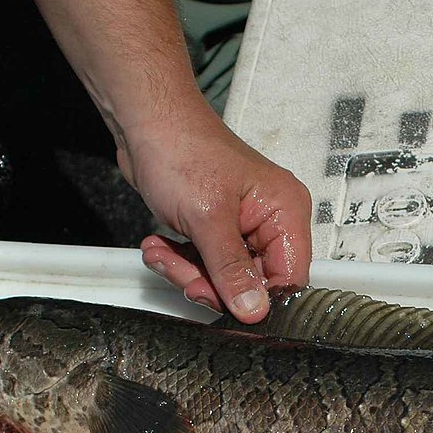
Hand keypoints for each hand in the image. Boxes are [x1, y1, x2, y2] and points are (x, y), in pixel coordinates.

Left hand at [124, 104, 312, 322]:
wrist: (143, 122)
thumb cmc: (180, 149)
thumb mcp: (208, 219)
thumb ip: (231, 270)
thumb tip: (254, 310)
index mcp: (285, 211)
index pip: (289, 277)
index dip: (259, 299)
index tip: (227, 306)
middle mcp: (269, 219)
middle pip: (254, 281)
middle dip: (212, 284)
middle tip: (185, 278)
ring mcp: (241, 225)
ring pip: (224, 276)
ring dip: (187, 272)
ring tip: (162, 252)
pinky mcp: (215, 228)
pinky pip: (204, 262)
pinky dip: (179, 261)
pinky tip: (159, 245)